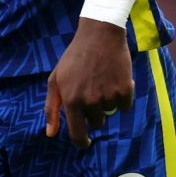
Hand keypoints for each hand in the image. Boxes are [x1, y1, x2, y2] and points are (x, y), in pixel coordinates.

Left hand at [45, 20, 132, 149]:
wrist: (100, 34)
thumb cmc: (74, 58)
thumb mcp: (56, 80)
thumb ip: (52, 108)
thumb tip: (50, 134)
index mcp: (71, 101)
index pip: (78, 134)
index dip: (82, 142)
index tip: (86, 142)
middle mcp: (90, 102)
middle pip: (97, 123)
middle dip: (95, 112)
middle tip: (92, 90)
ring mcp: (108, 96)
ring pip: (110, 113)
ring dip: (107, 102)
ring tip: (102, 81)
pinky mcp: (125, 90)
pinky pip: (124, 106)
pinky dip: (122, 97)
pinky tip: (115, 80)